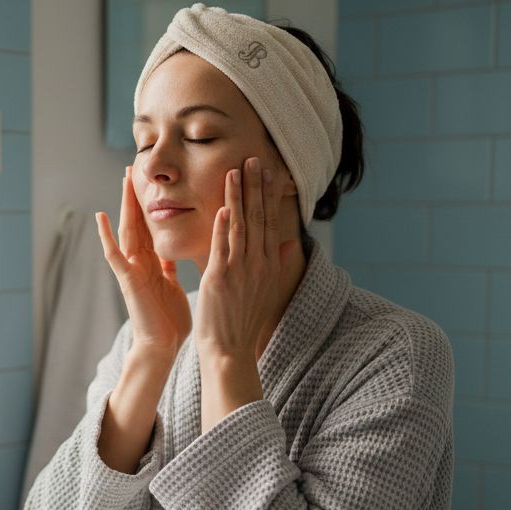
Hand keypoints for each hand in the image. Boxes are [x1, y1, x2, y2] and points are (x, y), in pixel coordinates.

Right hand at [95, 167, 191, 359]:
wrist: (162, 346)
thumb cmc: (169, 321)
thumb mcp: (172, 285)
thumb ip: (169, 268)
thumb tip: (173, 254)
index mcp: (153, 262)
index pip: (151, 226)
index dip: (151, 204)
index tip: (152, 182)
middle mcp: (140, 262)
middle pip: (137, 221)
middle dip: (136, 196)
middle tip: (133, 167)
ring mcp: (131, 269)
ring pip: (127, 230)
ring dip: (125, 205)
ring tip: (123, 179)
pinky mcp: (127, 279)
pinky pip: (114, 253)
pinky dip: (106, 235)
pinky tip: (101, 216)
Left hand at [195, 157, 298, 364]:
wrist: (230, 349)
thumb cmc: (243, 320)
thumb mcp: (267, 289)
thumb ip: (277, 263)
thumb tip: (289, 243)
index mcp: (269, 264)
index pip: (270, 221)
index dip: (269, 195)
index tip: (269, 171)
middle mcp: (258, 264)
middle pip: (259, 217)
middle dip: (257, 187)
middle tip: (255, 158)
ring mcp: (240, 270)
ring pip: (241, 226)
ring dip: (239, 197)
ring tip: (236, 171)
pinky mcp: (220, 278)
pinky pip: (223, 247)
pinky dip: (224, 226)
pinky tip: (224, 207)